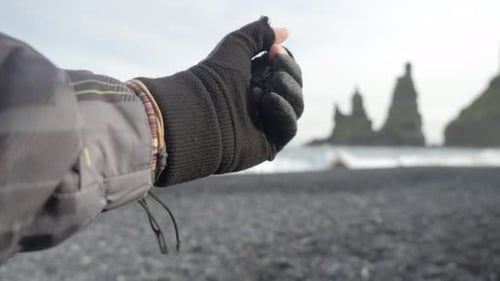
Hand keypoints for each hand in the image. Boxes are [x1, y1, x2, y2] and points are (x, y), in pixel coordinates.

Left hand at [138, 17, 302, 185]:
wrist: (200, 112)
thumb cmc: (213, 79)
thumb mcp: (236, 46)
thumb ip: (259, 34)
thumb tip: (284, 32)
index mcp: (253, 82)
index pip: (284, 70)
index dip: (285, 59)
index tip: (275, 50)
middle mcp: (261, 104)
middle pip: (294, 87)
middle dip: (289, 73)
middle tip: (276, 63)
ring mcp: (267, 125)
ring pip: (296, 107)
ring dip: (289, 90)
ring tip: (271, 86)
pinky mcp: (270, 144)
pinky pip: (289, 127)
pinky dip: (284, 111)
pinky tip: (270, 100)